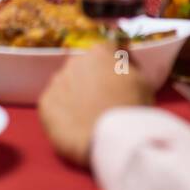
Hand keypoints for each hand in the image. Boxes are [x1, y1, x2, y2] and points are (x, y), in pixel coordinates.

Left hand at [38, 43, 154, 166]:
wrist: (108, 140)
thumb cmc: (131, 109)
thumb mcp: (144, 82)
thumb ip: (131, 67)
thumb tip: (123, 63)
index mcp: (100, 52)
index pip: (109, 48)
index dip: (117, 61)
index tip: (122, 76)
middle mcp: (74, 61)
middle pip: (86, 66)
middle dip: (94, 78)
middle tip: (105, 99)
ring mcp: (57, 82)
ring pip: (68, 83)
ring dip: (77, 93)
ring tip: (88, 114)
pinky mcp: (45, 104)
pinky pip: (56, 103)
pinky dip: (64, 111)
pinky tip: (75, 124)